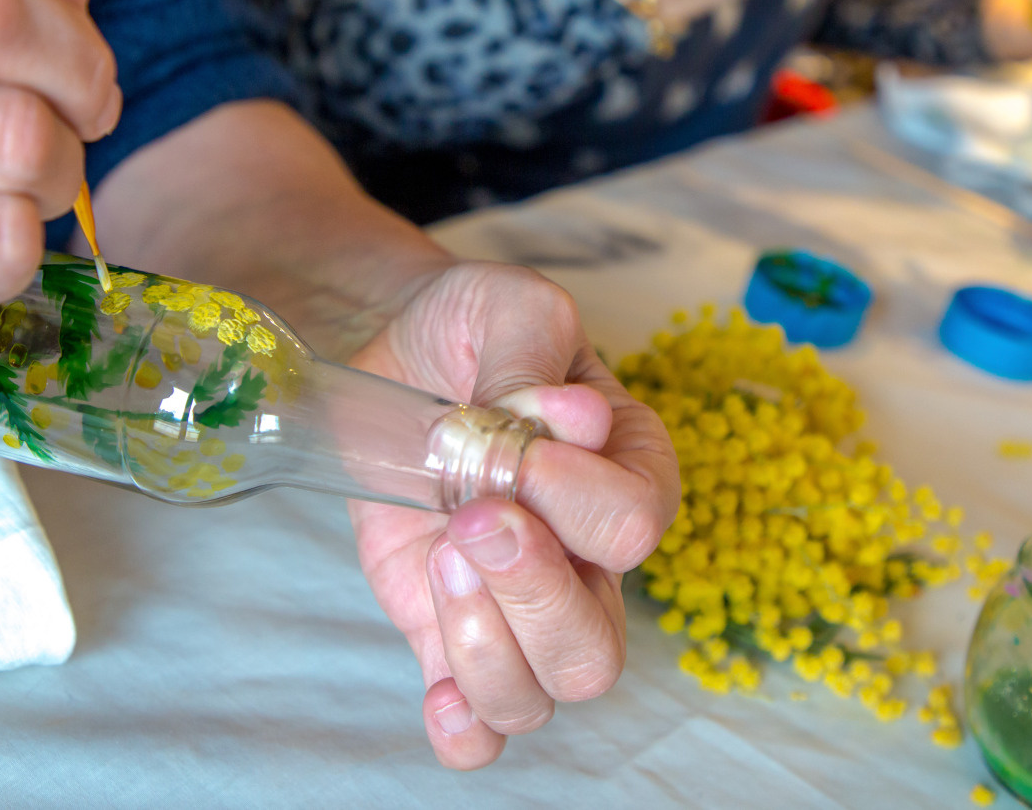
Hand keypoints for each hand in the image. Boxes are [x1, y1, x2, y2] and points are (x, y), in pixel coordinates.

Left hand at [345, 261, 677, 769]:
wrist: (398, 352)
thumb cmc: (472, 327)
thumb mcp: (505, 304)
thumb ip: (533, 353)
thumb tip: (570, 418)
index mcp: (628, 468)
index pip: (633, 523)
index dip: (570, 499)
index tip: (514, 449)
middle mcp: (588, 557)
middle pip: (597, 646)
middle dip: (530, 594)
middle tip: (468, 522)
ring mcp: (522, 606)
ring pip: (542, 695)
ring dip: (483, 648)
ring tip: (440, 563)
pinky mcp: (453, 633)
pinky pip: (482, 726)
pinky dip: (464, 728)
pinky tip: (437, 695)